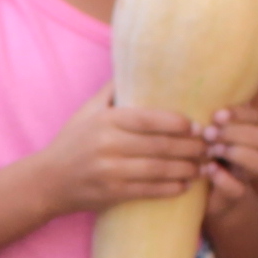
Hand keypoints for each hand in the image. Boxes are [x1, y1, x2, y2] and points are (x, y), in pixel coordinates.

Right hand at [35, 92, 214, 212]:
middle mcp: (108, 145)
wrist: (47, 181)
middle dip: (190, 147)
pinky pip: (149, 191)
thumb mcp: (87, 111)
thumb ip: (113, 91)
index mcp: (106, 121)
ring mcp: (110, 171)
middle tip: (210, 146)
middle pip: (160, 145)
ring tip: (203, 166)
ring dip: (186, 169)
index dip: (178, 122)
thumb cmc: (73, 141)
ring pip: (158, 170)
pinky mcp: (112, 194)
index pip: (149, 118)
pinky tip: (185, 185)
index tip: (197, 125)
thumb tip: (139, 63)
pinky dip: (171, 188)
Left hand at [192, 106, 257, 217]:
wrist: (196, 192)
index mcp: (243, 132)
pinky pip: (239, 189)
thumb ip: (201, 115)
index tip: (217, 115)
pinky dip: (224, 179)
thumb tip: (189, 91)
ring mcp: (245, 175)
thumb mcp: (198, 131)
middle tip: (209, 134)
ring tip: (211, 151)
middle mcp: (252, 152)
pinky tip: (209, 170)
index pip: (254, 116)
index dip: (239, 114)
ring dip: (236, 153)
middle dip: (235, 132)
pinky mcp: (234, 196)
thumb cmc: (196, 153)